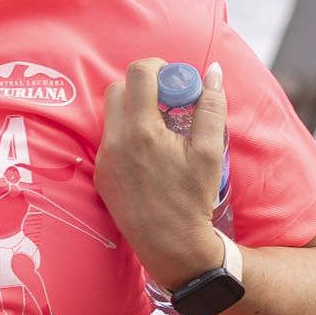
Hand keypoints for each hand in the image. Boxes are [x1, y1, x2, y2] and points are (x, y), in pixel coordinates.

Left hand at [99, 59, 234, 290]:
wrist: (171, 246)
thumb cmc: (192, 200)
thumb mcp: (209, 152)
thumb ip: (211, 106)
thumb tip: (214, 72)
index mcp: (141, 131)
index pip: (140, 73)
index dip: (161, 68)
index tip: (177, 82)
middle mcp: (115, 141)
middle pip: (119, 87)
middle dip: (144, 87)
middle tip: (170, 103)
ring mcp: (104, 158)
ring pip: (112, 114)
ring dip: (135, 110)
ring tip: (162, 129)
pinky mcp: (101, 174)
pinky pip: (109, 139)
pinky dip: (128, 134)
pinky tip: (151, 154)